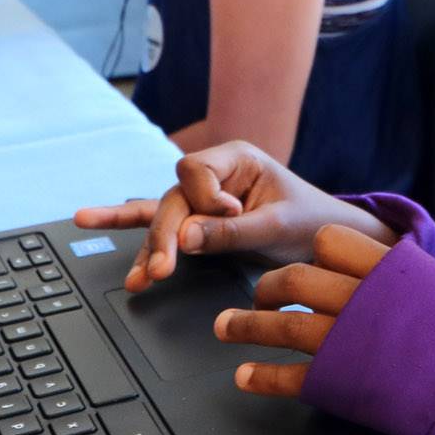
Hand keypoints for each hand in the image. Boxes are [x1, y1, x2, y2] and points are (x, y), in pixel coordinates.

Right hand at [73, 141, 395, 292]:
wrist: (332, 243)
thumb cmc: (313, 224)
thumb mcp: (278, 226)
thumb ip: (230, 231)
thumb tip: (184, 238)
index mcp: (237, 159)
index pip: (195, 170)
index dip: (203, 197)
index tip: (228, 215)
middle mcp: (215, 175)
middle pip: (173, 199)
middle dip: (165, 236)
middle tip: (161, 270)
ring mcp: (204, 199)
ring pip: (163, 216)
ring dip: (148, 246)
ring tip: (133, 274)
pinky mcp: (201, 224)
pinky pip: (163, 226)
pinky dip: (139, 240)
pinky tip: (102, 237)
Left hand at [212, 224, 390, 396]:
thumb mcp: (430, 286)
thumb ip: (393, 273)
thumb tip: (360, 268)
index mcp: (386, 270)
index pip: (330, 242)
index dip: (312, 252)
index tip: (308, 264)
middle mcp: (364, 302)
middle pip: (296, 280)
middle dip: (264, 289)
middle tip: (256, 297)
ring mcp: (350, 344)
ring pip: (286, 326)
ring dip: (248, 326)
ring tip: (226, 328)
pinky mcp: (341, 383)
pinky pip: (292, 377)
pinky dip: (264, 377)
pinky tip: (245, 376)